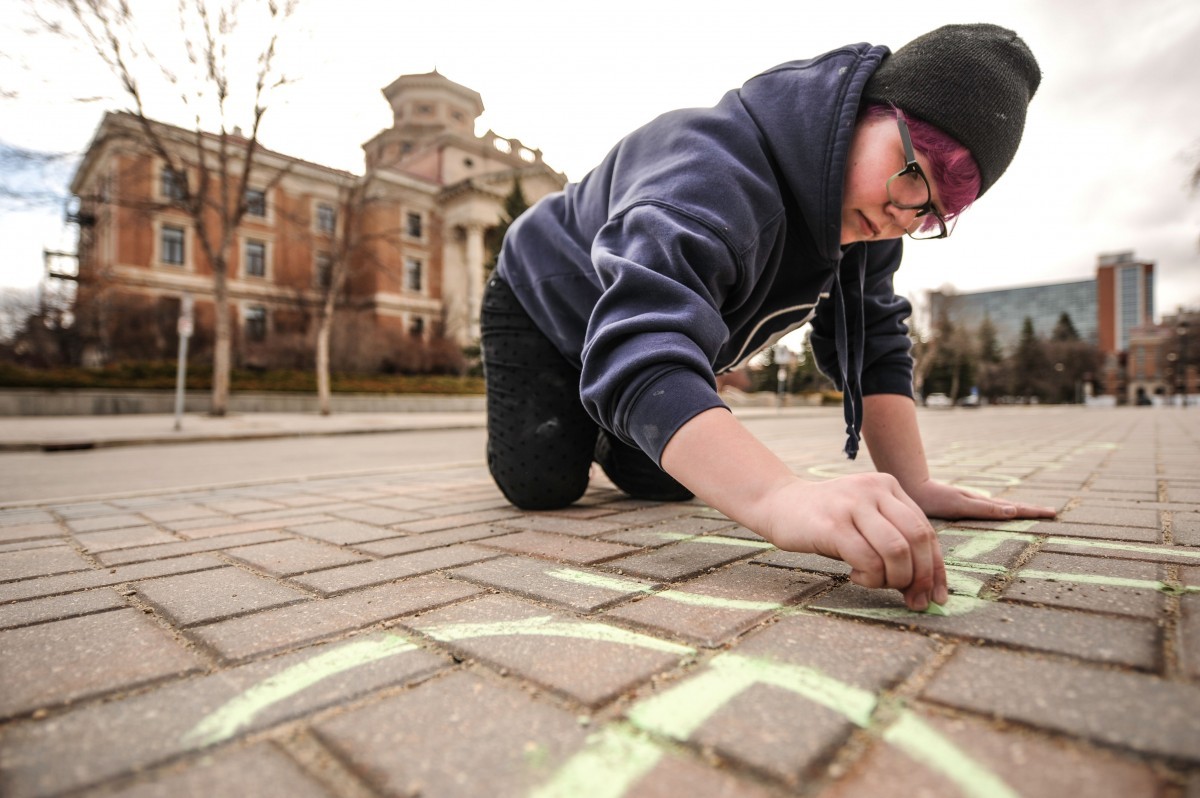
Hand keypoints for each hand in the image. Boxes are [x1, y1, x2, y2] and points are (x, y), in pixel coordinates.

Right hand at [756, 473, 947, 611]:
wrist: (778, 503)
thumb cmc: (827, 522)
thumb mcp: (866, 521)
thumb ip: (894, 541)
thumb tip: (925, 588)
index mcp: (889, 486)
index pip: (926, 530)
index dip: (936, 568)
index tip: (937, 596)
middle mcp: (874, 490)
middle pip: (917, 540)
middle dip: (920, 577)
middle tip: (912, 600)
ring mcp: (852, 504)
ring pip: (896, 551)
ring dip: (893, 579)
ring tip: (876, 583)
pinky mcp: (832, 524)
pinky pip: (867, 559)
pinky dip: (869, 578)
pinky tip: (855, 576)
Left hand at [904, 479, 1056, 521]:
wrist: (911, 487)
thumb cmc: (934, 499)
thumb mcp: (960, 505)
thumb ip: (985, 508)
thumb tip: (1013, 510)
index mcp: (983, 503)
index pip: (1014, 508)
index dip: (1033, 511)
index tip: (1054, 513)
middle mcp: (979, 500)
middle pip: (1011, 505)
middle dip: (1031, 510)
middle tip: (1052, 512)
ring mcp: (971, 500)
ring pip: (1000, 505)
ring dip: (1018, 509)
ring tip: (1033, 512)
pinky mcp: (961, 502)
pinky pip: (987, 507)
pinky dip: (1000, 510)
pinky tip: (1000, 511)